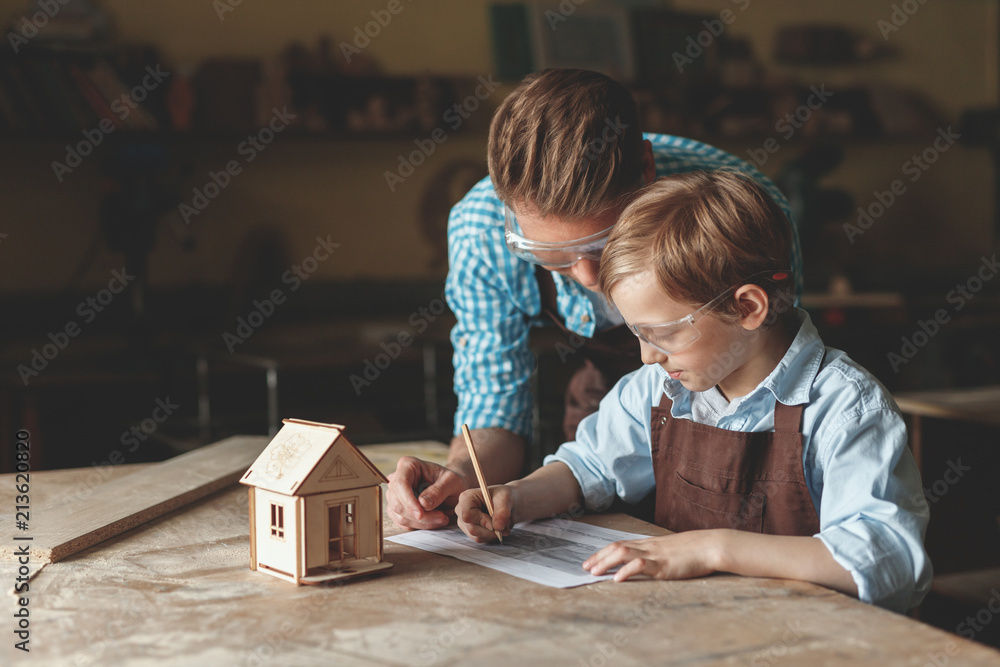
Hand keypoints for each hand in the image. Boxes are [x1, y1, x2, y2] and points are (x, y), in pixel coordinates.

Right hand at [386, 456, 469, 530]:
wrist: (452, 488)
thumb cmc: (451, 480)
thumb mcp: (452, 481)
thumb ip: (439, 490)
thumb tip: (423, 503)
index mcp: (408, 465)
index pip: (400, 484)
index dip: (408, 501)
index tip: (421, 514)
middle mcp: (397, 479)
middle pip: (397, 503)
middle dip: (419, 516)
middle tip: (441, 517)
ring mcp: (395, 496)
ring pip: (399, 516)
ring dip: (421, 523)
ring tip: (442, 518)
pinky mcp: (398, 510)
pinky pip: (404, 523)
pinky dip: (419, 526)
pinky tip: (434, 521)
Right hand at [456, 484, 516, 542]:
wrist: (506, 502)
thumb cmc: (503, 496)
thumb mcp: (505, 498)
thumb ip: (502, 511)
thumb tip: (498, 527)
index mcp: (466, 498)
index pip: (467, 514)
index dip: (481, 521)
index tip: (495, 524)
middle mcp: (462, 511)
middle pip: (472, 528)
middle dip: (491, 530)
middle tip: (505, 526)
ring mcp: (465, 523)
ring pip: (476, 536)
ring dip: (493, 534)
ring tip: (503, 524)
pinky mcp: (470, 531)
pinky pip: (480, 539)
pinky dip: (492, 536)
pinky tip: (497, 527)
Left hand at [582, 530, 726, 581]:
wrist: (711, 545)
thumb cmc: (693, 550)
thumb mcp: (669, 550)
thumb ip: (655, 554)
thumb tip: (642, 563)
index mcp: (649, 543)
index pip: (619, 544)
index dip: (602, 552)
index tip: (590, 560)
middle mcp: (648, 546)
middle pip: (617, 547)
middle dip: (598, 557)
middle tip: (585, 568)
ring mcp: (655, 555)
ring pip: (624, 553)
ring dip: (606, 562)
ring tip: (594, 572)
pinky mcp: (664, 566)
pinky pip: (641, 565)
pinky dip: (627, 571)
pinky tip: (618, 579)